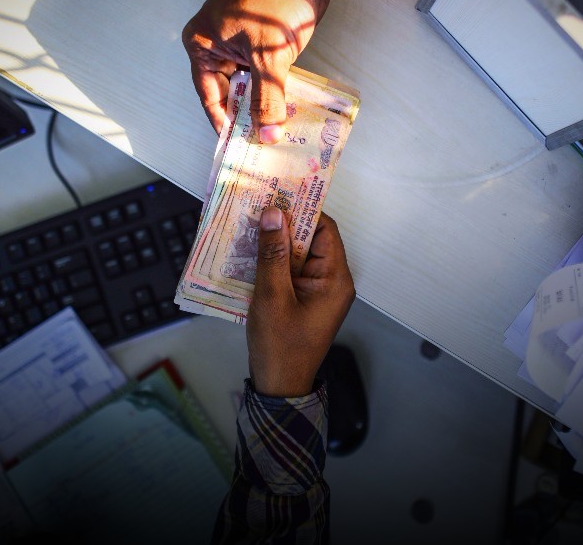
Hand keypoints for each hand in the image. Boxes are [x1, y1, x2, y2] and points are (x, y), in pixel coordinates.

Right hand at [182, 0, 329, 142]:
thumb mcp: (268, 54)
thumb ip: (267, 97)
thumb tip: (267, 134)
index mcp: (203, 45)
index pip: (210, 97)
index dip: (226, 125)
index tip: (240, 150)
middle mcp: (217, 47)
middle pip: (230, 95)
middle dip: (248, 119)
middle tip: (264, 148)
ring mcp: (242, 45)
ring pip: (251, 87)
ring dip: (266, 107)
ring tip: (279, 136)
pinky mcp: (265, 43)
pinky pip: (267, 76)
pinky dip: (278, 92)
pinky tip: (291, 112)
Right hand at [247, 207, 355, 396]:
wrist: (279, 387)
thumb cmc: (280, 346)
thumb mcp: (272, 297)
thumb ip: (273, 254)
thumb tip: (273, 213)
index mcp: (335, 279)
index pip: (325, 230)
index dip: (302, 210)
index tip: (276, 195)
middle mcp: (331, 281)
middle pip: (311, 239)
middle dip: (284, 224)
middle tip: (255, 206)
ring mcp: (317, 291)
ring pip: (298, 254)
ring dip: (274, 242)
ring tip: (247, 225)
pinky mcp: (303, 299)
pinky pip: (290, 270)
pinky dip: (272, 261)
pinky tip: (249, 253)